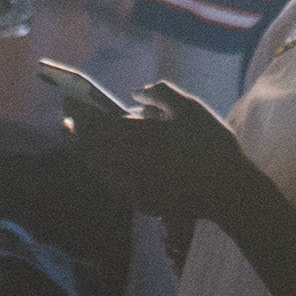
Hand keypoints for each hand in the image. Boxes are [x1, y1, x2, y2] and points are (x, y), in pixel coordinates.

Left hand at [57, 76, 253, 223]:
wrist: (227, 191)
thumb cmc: (210, 143)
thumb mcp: (190, 107)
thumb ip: (159, 92)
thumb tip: (135, 93)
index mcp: (133, 136)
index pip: (91, 122)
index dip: (76, 110)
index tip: (67, 101)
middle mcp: (124, 164)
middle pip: (87, 146)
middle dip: (75, 130)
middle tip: (68, 119)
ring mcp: (129, 187)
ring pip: (96, 166)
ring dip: (87, 150)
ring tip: (81, 137)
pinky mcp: (138, 202)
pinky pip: (112, 181)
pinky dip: (104, 167)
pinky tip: (108, 160)